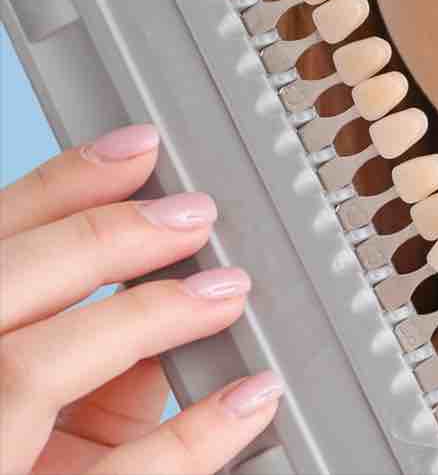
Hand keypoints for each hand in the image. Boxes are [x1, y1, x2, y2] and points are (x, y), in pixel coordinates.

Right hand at [0, 124, 280, 474]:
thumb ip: (80, 366)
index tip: (138, 149)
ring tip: (226, 290)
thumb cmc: (29, 451)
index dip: (57, 189)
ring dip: (140, 319)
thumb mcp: (38, 411)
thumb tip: (161, 318)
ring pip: (32, 370)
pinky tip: (252, 399)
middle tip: (193, 215)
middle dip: (96, 238)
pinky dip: (191, 436)